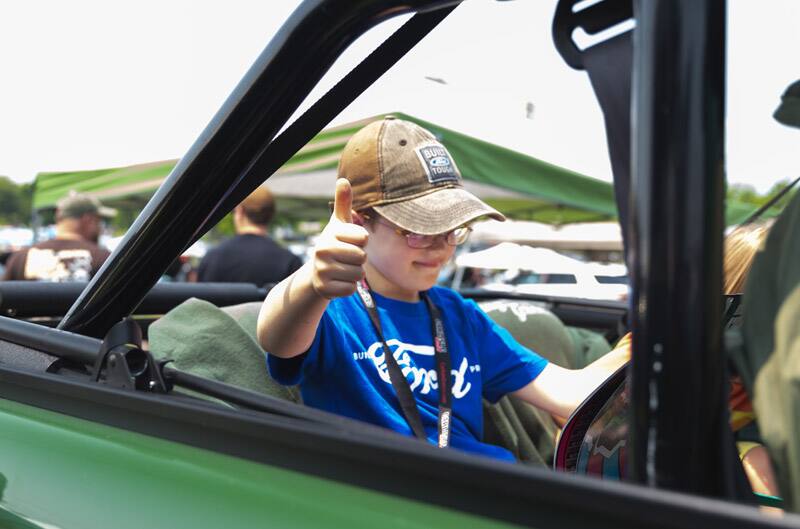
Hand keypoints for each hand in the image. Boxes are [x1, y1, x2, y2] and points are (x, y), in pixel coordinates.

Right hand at [310, 178, 368, 298]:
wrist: (316, 272)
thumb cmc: (335, 243)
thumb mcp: (340, 223)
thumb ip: (343, 203)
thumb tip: (343, 179)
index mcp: (331, 233)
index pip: (364, 238)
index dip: (362, 241)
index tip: (351, 241)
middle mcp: (322, 251)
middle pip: (362, 257)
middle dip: (359, 259)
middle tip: (347, 257)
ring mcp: (322, 271)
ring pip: (358, 274)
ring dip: (355, 274)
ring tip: (343, 269)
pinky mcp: (324, 289)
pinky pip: (351, 289)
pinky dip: (349, 287)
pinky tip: (339, 281)